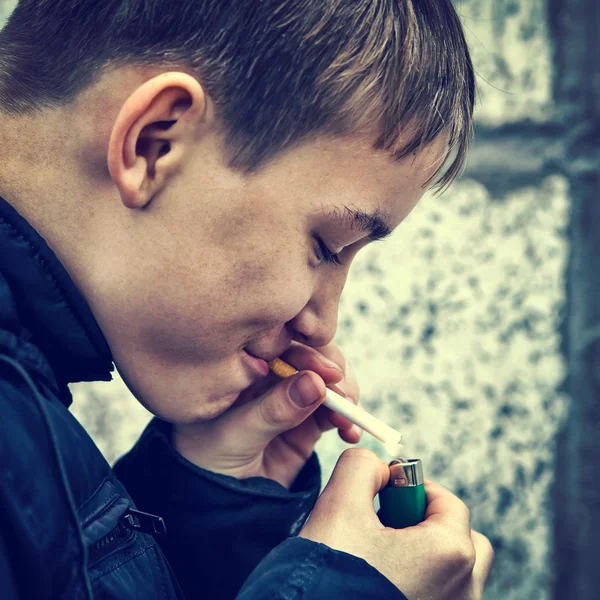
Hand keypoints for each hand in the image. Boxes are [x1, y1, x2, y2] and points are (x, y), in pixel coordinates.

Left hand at [173, 341, 361, 487]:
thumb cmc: (206, 464)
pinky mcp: (305, 423)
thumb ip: (273, 411)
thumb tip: (316, 382)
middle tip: (344, 396)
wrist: (214, 507)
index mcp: (243, 368)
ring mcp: (289, 399)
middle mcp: (268, 378)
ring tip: (349, 418)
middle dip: (333, 374)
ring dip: (344, 397)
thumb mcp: (234, 436)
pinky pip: (333, 413)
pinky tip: (350, 433)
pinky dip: (347, 419)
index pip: (280, 346)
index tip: (328, 372)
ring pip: (326, 383)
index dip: (309, 353)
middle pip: (310, 358)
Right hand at [299, 449, 493, 599]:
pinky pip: (437, 596)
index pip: (447, 502)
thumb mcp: (339, 505)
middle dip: (427, 524)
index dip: (413, 488)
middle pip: (459, 540)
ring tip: (380, 558)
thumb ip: (361, 467)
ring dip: (422, 556)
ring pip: (450, 573)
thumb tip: (377, 468)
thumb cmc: (331, 575)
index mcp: (450, 553)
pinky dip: (417, 583)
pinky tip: (380, 583)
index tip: (385, 492)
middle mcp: (463, 591)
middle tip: (388, 526)